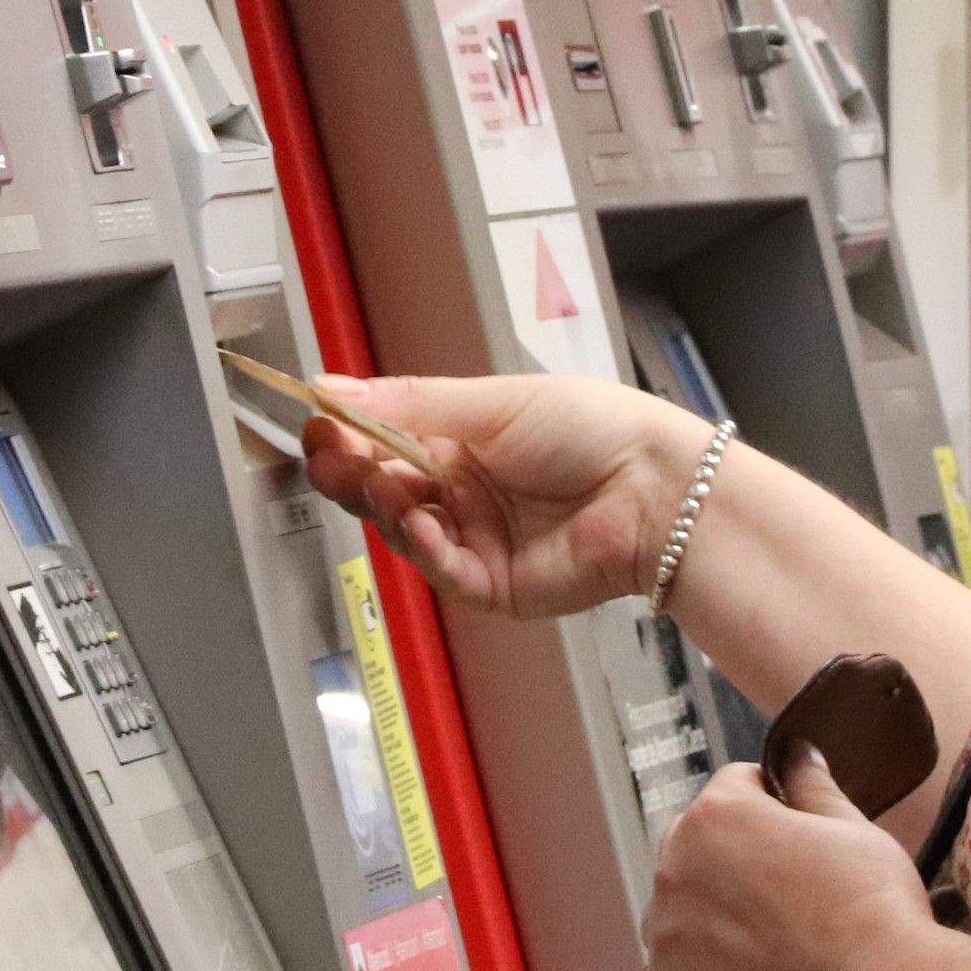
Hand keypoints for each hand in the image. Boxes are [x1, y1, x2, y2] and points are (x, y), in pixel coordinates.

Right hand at [296, 371, 700, 621]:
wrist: (654, 490)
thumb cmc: (591, 429)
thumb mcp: (492, 403)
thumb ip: (408, 403)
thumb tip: (330, 386)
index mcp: (461, 438)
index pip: (383, 440)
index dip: (347, 435)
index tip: (316, 424)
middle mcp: (462, 490)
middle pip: (382, 489)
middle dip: (350, 474)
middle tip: (327, 458)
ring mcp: (474, 538)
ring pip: (401, 531)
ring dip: (384, 506)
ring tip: (380, 484)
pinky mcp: (491, 584)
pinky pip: (440, 570)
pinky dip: (422, 547)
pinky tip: (420, 521)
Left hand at [641, 749, 938, 970]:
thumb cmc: (874, 912)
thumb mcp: (854, 831)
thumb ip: (812, 786)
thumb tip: (797, 751)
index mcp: (715, 814)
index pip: (732, 791)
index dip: (773, 814)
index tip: (801, 850)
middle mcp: (672, 867)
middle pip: (695, 853)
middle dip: (732, 868)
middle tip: (790, 908)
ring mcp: (661, 936)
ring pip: (680, 918)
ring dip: (712, 927)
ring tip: (777, 957)